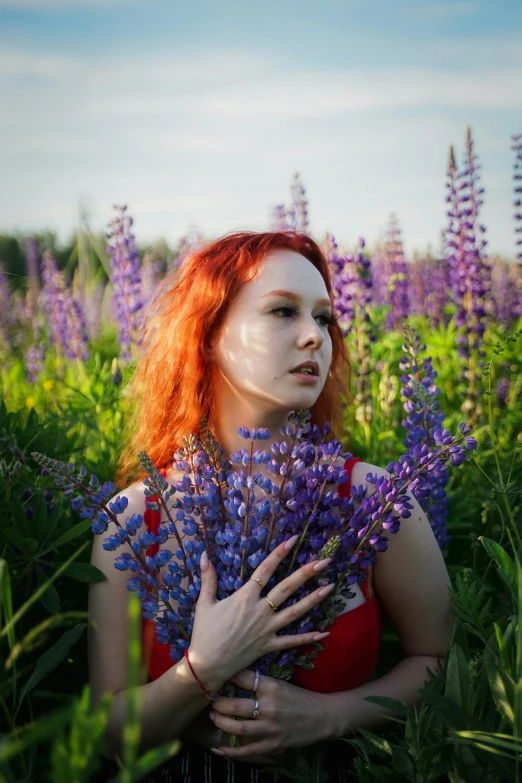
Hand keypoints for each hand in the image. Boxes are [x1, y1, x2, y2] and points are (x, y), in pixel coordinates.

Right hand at [189, 535, 333, 691]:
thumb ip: (208, 579)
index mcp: (244, 597)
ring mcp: (267, 629)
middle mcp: (260, 611)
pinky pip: (292, 641)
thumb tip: (204, 554)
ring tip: (330, 587)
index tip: (293, 540)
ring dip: (313, 600)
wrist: (207, 666)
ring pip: (295, 612)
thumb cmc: (204, 633)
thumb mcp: (204, 603)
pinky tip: (325, 632)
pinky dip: (308, 637)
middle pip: (287, 588)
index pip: (265, 570)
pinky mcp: (269, 645)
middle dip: (306, 573)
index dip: (279, 553)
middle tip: (324, 562)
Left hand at [208, 669, 333, 759]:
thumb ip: (260, 682)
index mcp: (272, 687)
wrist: (323, 716)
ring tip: (213, 716)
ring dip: (221, 723)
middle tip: (210, 700)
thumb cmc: (300, 697)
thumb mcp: (281, 684)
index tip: (215, 676)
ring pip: (237, 728)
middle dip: (218, 703)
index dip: (227, 677)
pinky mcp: (273, 745)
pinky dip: (231, 752)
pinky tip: (218, 749)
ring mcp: (270, 728)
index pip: (242, 679)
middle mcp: (269, 707)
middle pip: (235, 706)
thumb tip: (234, 676)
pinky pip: (247, 750)